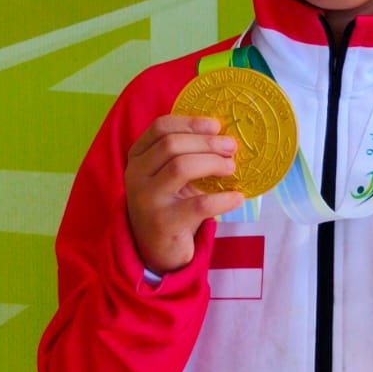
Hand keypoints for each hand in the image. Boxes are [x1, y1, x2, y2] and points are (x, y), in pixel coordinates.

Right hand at [125, 115, 244, 274]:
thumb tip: (225, 135)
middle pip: (171, 144)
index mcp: (138, 157)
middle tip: (231, 146)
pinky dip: (223, 199)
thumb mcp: (169, 174)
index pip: (160, 127)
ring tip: (231, 167)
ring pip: (181, 166)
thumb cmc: (169, 202)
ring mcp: (147, 200)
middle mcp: (136, 176)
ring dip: (212, 163)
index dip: (190, 122)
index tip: (216, 125)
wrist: (156, 248)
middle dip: (207, 142)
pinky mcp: (164, 223)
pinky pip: (199, 204)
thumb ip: (187, 153)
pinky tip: (236, 197)